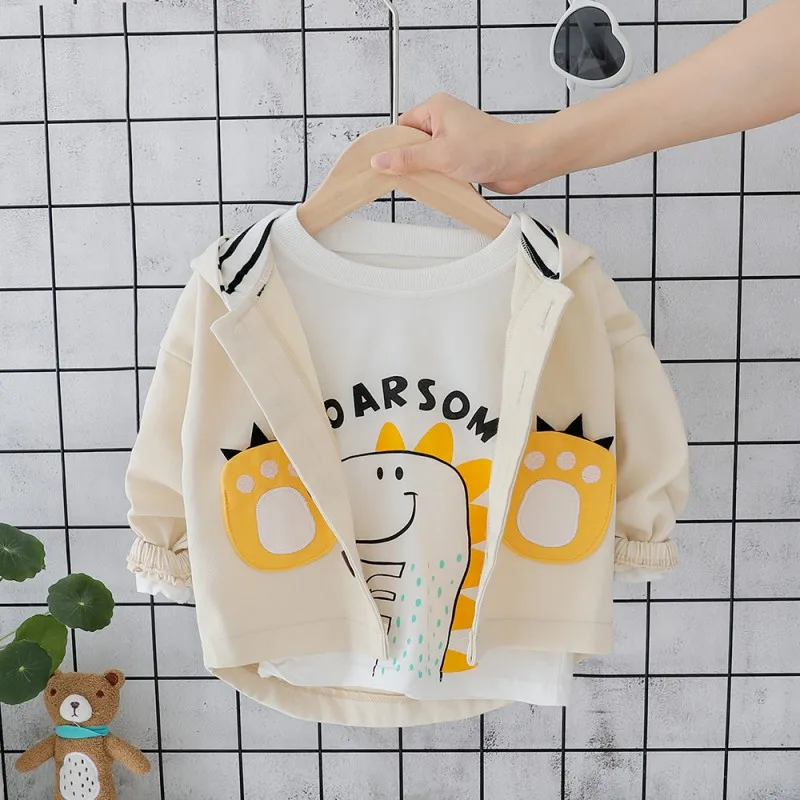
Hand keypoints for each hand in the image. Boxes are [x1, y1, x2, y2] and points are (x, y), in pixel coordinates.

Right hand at [370, 93, 533, 194]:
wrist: (522, 162)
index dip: (394, 147)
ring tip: (433, 178)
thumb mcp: (441, 155)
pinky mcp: (460, 154)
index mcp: (436, 108)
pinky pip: (438, 165)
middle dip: (410, 161)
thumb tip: (379, 161)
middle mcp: (444, 119)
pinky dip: (438, 176)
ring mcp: (453, 137)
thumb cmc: (490, 149)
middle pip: (411, 143)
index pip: (402, 127)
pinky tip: (441, 184)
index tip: (385, 165)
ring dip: (426, 171)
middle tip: (412, 175)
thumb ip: (407, 159)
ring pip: (425, 157)